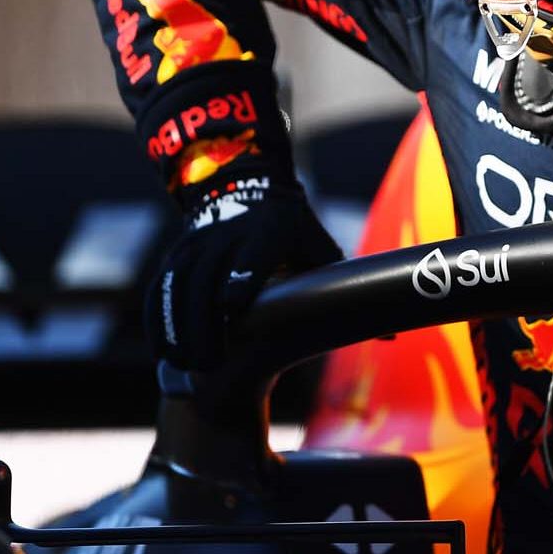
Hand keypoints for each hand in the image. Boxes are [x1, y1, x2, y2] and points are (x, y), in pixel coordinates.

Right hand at [145, 179, 341, 369]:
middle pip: (208, 276)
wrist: (248, 188)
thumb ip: (349, 289)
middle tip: (213, 364)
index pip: (255, 250)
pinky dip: (160, 320)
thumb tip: (392, 337)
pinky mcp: (177, 254)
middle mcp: (230, 231)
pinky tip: (168, 352)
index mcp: (273, 226)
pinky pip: (161, 288)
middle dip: (205, 321)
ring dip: (180, 327)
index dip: (243, 275)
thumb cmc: (296, 232)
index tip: (234, 306)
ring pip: (179, 285)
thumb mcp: (322, 249)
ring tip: (192, 365)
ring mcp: (198, 242)